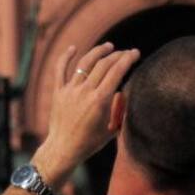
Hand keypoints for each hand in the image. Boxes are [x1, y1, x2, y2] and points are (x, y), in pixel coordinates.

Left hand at [32, 43, 139, 188]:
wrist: (64, 148)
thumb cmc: (90, 142)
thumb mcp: (112, 128)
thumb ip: (119, 109)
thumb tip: (123, 93)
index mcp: (100, 100)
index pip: (116, 72)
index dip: (127, 59)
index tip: (135, 53)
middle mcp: (85, 91)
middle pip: (103, 65)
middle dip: (117, 55)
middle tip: (126, 52)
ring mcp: (70, 90)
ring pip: (84, 63)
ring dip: (98, 52)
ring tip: (108, 46)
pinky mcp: (58, 91)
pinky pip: (60, 69)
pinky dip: (66, 57)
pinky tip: (73, 48)